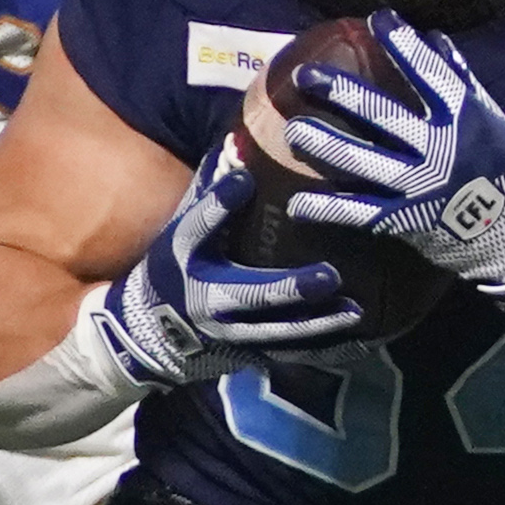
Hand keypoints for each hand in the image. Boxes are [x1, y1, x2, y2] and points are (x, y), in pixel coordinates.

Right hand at [90, 138, 363, 390]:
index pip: (197, 227)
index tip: (245, 179)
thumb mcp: (181, 233)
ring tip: (354, 311)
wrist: (147, 334)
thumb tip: (241, 146)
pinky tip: (358, 342)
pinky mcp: (249, 357)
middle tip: (330, 275)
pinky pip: (290, 357)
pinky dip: (324, 352)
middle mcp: (209, 302)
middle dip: (292, 288)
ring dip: (318, 325)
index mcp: (188, 260)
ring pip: (278, 334)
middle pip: (252, 295)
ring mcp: (231, 336)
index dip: (218, 205)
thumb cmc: (175, 269)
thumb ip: (211, 196)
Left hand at [280, 13, 504, 309]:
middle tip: (306, 76)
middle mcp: (440, 150)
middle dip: (342, 94)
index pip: (430, 73)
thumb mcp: (497, 123)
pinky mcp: (407, 221)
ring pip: (363, 162)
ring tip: (294, 131)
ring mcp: (420, 187)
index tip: (378, 19)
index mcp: (464, 120)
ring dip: (325, 146)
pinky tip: (297, 204)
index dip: (403, 44)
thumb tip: (435, 39)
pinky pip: (360, 213)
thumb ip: (464, 83)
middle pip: (382, 116)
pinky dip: (327, 209)